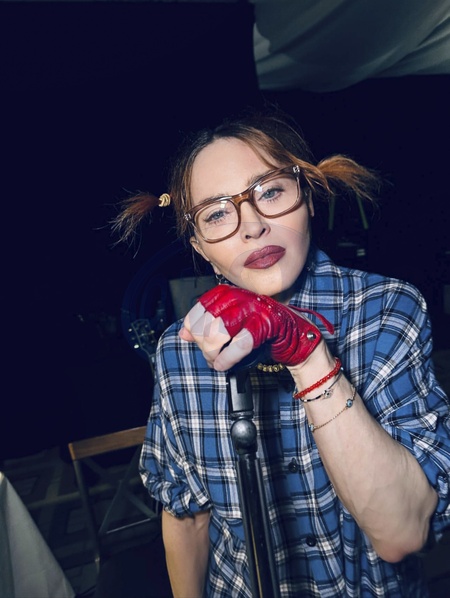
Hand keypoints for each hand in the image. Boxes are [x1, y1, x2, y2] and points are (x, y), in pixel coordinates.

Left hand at [180, 285, 332, 370]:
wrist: (297, 338)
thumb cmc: (264, 332)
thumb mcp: (232, 328)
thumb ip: (208, 327)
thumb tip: (183, 332)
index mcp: (232, 293)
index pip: (201, 305)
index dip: (192, 324)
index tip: (191, 338)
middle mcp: (242, 297)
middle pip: (208, 319)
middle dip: (203, 343)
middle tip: (209, 356)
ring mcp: (255, 309)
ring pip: (220, 329)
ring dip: (213, 351)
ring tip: (216, 361)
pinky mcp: (268, 324)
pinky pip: (241, 342)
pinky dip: (228, 357)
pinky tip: (224, 365)